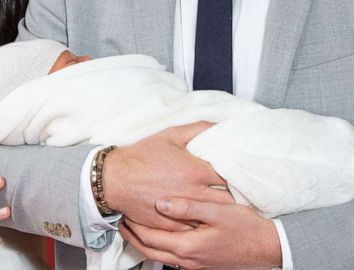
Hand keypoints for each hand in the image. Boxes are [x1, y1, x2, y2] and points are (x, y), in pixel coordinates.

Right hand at [102, 122, 231, 230]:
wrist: (115, 179)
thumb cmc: (142, 156)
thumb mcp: (170, 135)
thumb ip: (198, 129)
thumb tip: (220, 126)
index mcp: (195, 171)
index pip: (231, 176)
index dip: (236, 174)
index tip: (238, 173)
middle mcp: (192, 193)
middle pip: (227, 200)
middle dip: (232, 195)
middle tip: (233, 190)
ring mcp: (183, 212)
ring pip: (213, 216)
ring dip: (219, 211)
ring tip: (222, 205)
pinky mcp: (172, 226)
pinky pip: (196, 228)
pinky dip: (201, 222)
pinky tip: (202, 217)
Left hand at [120, 197, 281, 269]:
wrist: (268, 247)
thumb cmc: (246, 227)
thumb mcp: (218, 211)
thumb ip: (189, 207)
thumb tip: (161, 203)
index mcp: (188, 246)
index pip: (150, 237)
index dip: (134, 225)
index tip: (124, 210)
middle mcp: (188, 260)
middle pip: (149, 251)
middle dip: (132, 236)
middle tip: (121, 220)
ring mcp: (194, 265)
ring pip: (158, 256)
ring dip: (143, 242)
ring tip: (134, 227)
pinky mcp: (200, 264)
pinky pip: (171, 258)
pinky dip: (159, 247)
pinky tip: (160, 234)